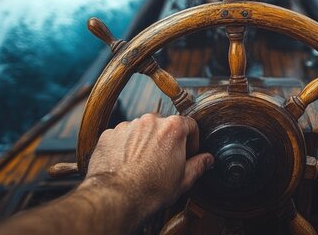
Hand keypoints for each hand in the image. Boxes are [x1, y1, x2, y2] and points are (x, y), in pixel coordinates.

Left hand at [80, 113, 213, 218]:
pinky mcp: (110, 134)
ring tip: (144, 164)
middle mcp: (150, 121)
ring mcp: (128, 126)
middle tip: (165, 160)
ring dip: (145, 142)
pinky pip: (122, 136)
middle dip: (166, 140)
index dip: (192, 140)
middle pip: (164, 125)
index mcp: (173, 128)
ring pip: (142, 130)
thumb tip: (207, 160)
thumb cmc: (151, 189)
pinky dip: (125, 146)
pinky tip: (127, 164)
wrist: (117, 197)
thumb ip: (198, 165)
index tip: (189, 152)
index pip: (190, 124)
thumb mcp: (183, 180)